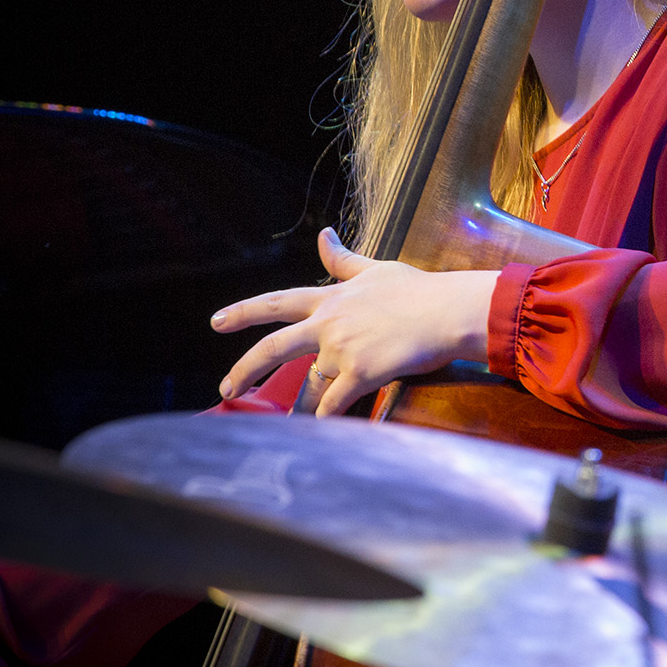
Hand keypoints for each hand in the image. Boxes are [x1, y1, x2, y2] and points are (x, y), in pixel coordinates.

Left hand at [213, 228, 499, 415]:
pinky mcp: (360, 374)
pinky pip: (334, 405)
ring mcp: (341, 350)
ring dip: (307, 405)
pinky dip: (327, 420)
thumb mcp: (377, 269)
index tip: (217, 321)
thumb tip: (323, 234)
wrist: (450, 310)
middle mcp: (328, 324)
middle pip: (273, 349)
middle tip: (226, 389)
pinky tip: (323, 432)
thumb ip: (344, 260)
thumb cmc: (420, 290)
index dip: (244, 311)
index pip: (277, 303)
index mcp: (331, 299)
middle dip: (244, 370)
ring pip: (312, 385)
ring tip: (297, 424)